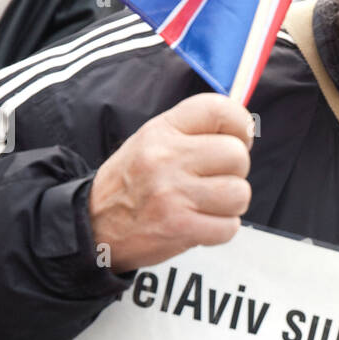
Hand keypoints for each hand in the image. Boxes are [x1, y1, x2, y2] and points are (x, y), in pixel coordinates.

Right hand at [88, 94, 253, 272]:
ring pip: (239, 193)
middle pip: (237, 156)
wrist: (93, 225)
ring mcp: (173, 193)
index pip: (219, 109)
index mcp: (162, 130)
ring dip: (230, 204)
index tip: (239, 140)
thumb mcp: (153, 141)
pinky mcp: (180, 227)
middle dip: (235, 172)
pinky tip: (199, 224)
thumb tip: (245, 131)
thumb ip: (193, 132)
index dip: (240, 125)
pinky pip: (229, 226)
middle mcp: (166, 157)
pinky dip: (220, 229)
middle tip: (214, 180)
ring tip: (206, 204)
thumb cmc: (132, 182)